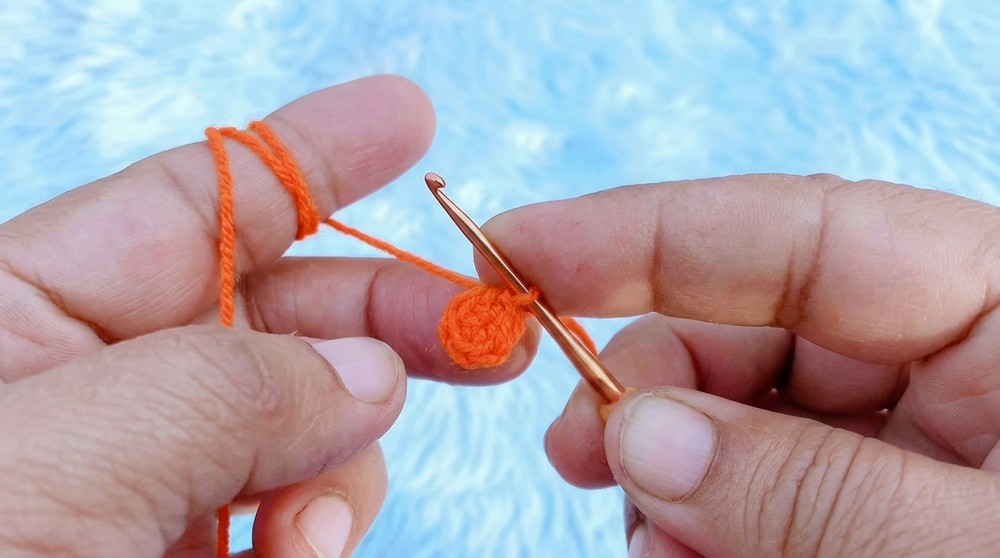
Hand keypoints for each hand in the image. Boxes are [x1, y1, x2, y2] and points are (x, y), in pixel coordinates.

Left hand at [0, 76, 534, 556]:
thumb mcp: (52, 470)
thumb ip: (218, 391)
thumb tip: (366, 367)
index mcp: (20, 319)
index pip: (195, 201)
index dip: (310, 152)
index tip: (408, 116)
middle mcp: (93, 393)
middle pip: (278, 311)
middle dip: (381, 314)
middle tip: (488, 331)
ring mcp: (149, 484)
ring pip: (304, 426)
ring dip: (341, 464)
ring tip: (307, 543)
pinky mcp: (187, 553)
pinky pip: (296, 516)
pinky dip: (322, 530)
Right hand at [482, 174, 999, 556]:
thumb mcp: (976, 553)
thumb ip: (814, 493)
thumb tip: (638, 434)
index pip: (792, 232)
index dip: (638, 230)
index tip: (513, 251)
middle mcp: (950, 355)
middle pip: (744, 325)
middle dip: (648, 388)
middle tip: (575, 458)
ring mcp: (906, 432)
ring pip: (734, 417)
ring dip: (670, 480)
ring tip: (664, 553)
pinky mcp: (875, 501)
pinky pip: (753, 489)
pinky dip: (701, 527)